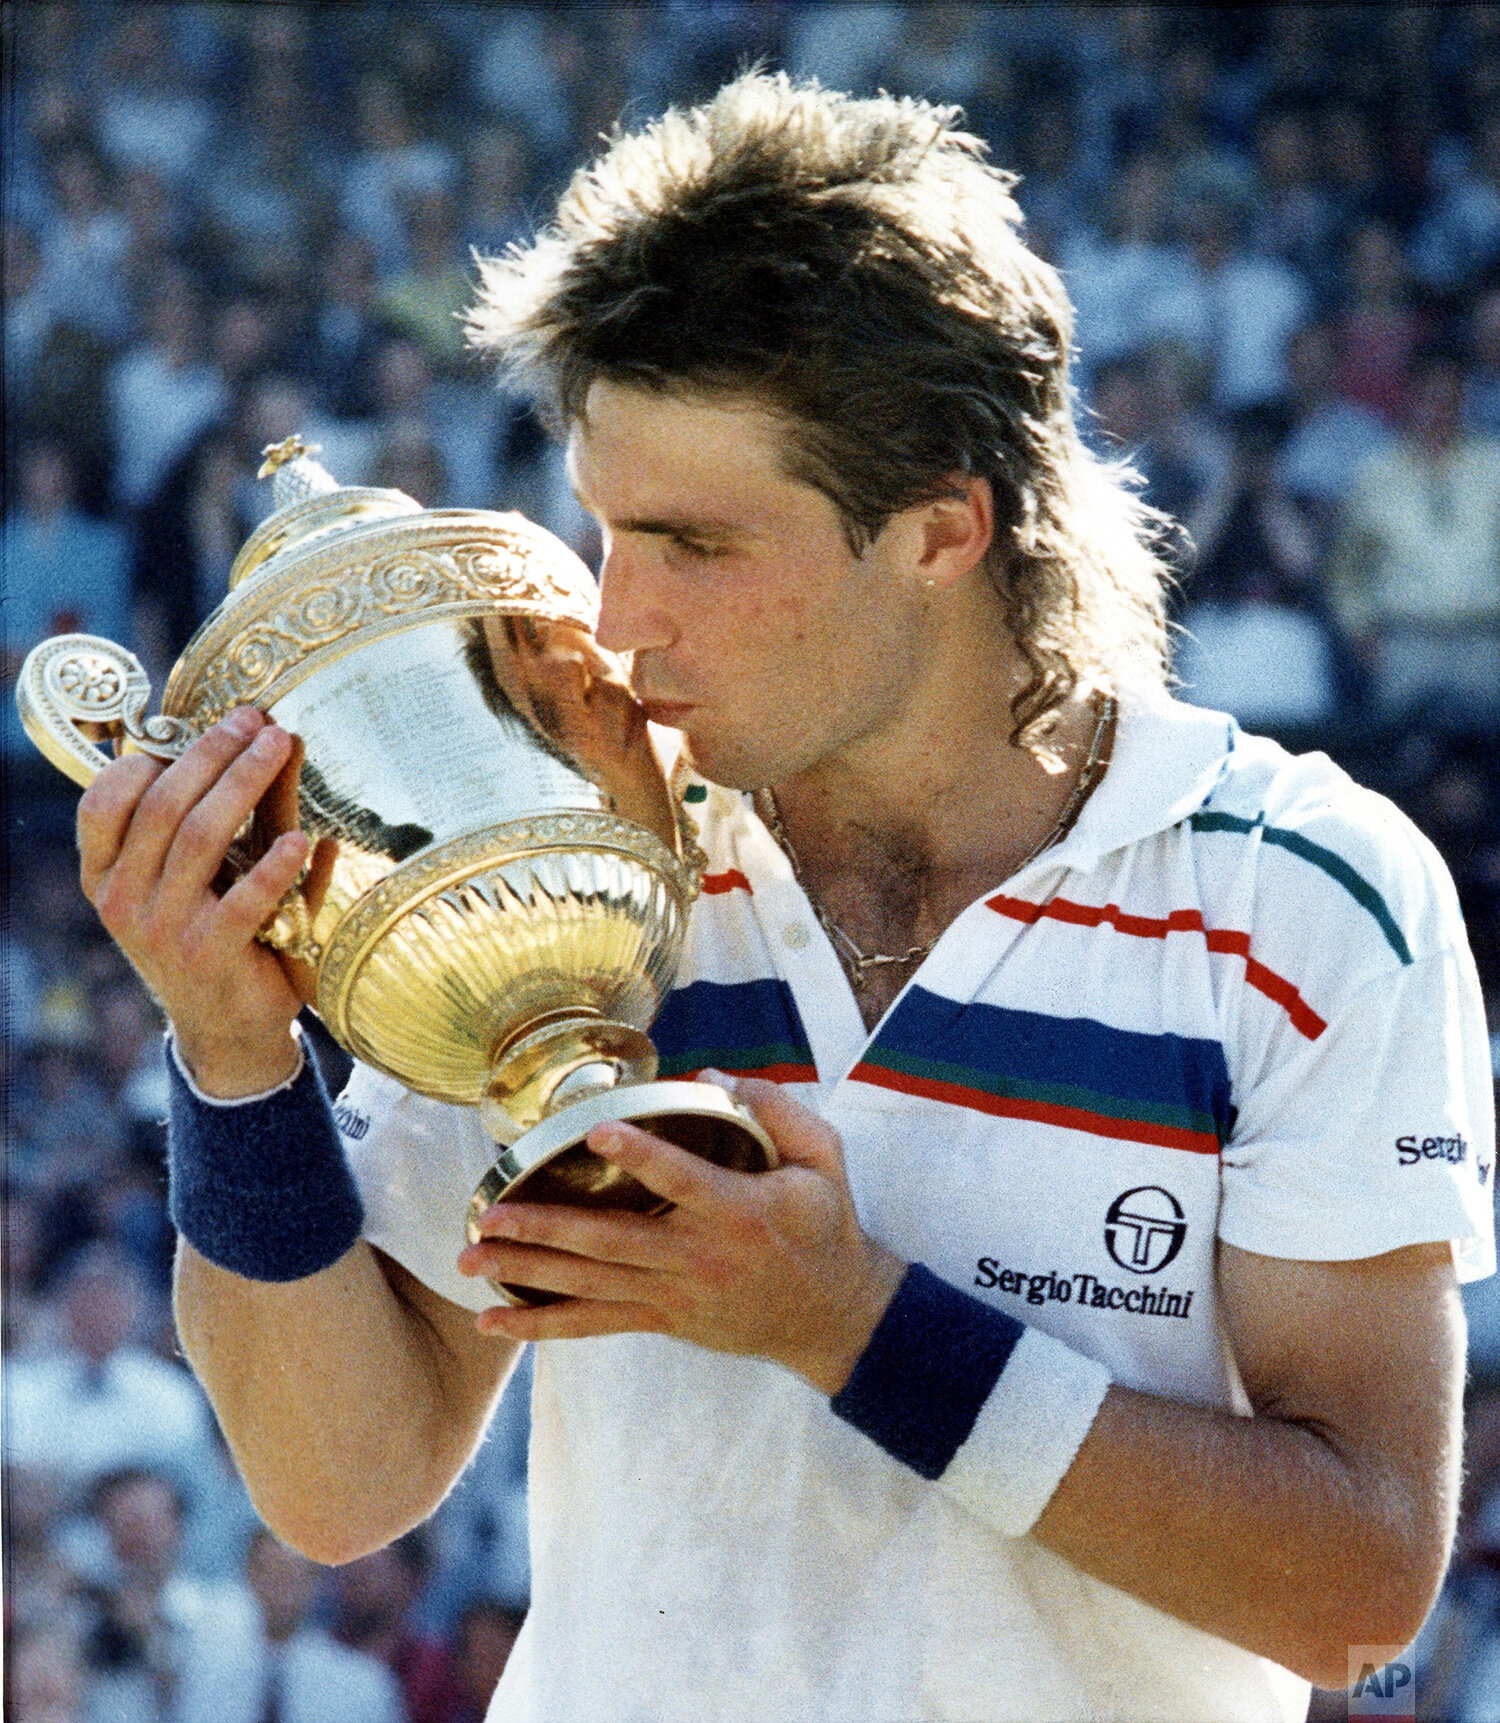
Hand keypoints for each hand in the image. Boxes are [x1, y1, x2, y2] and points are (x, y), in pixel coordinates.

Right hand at [76, 708, 325, 1095]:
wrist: (229, 1030)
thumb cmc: (215, 937)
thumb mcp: (200, 878)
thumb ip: (224, 819)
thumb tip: (270, 743)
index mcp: (105, 876)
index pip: (102, 803)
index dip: (148, 756)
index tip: (201, 724)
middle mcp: (122, 900)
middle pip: (162, 805)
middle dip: (211, 753)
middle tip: (255, 719)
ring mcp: (162, 930)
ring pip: (198, 837)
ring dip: (243, 783)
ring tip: (280, 745)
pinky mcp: (209, 956)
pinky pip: (243, 901)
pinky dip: (274, 867)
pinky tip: (301, 839)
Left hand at [460, 1075, 905, 1393]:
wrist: (833, 1315)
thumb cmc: (823, 1225)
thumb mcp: (824, 1158)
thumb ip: (776, 1110)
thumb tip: (712, 1078)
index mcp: (739, 1210)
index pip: (681, 1179)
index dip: (639, 1157)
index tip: (595, 1135)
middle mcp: (699, 1257)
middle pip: (611, 1241)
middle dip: (545, 1228)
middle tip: (490, 1214)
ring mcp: (676, 1294)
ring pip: (590, 1284)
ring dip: (527, 1270)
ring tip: (471, 1257)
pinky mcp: (663, 1318)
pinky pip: (593, 1324)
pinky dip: (540, 1325)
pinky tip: (492, 1320)